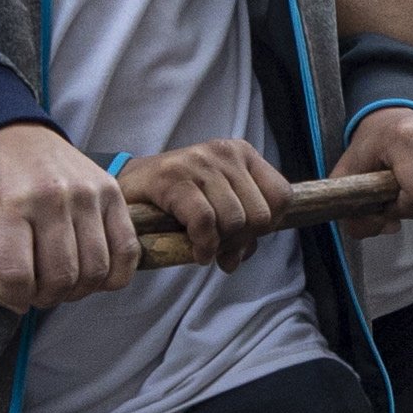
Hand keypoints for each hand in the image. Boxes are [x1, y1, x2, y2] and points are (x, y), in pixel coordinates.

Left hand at [0, 120, 142, 308]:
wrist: (13, 133)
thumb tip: (10, 303)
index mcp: (10, 204)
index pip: (17, 275)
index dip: (14, 297)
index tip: (13, 294)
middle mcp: (52, 198)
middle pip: (60, 278)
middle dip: (46, 297)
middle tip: (38, 290)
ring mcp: (88, 194)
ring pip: (95, 271)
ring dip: (78, 289)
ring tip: (63, 281)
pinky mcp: (112, 193)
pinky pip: (126, 252)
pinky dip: (112, 275)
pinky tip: (93, 272)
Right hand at [132, 135, 291, 266]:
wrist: (129, 184)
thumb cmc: (177, 197)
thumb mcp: (217, 204)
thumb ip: (240, 230)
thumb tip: (239, 258)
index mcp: (242, 154)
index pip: (282, 195)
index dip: (269, 225)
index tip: (246, 235)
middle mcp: (224, 153)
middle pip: (260, 214)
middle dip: (242, 240)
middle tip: (221, 247)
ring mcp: (199, 163)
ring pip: (234, 221)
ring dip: (221, 246)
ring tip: (205, 248)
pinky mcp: (174, 178)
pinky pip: (205, 222)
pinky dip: (204, 246)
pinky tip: (196, 252)